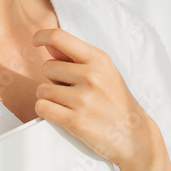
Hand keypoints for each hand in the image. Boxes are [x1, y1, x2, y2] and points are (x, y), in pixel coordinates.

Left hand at [31, 26, 157, 166]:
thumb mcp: (104, 72)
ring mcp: (83, 98)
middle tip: (72, 91)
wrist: (134, 135)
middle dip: (54, 79)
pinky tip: (61, 114)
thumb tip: (49, 44)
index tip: (36, 41)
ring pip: (42, 89)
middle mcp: (91, 76)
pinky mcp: (75, 120)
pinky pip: (42, 107)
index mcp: (99, 59)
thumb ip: (76, 58)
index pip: (59, 36)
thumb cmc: (116, 101)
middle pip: (47, 67)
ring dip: (50, 98)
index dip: (41, 36)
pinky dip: (46, 111)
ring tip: (70, 104)